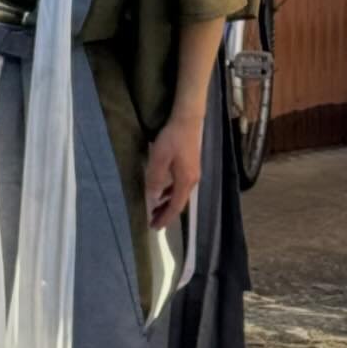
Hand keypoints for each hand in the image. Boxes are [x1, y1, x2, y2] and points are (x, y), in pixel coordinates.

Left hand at [146, 112, 202, 230]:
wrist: (188, 119)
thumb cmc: (172, 138)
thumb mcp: (159, 158)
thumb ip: (156, 179)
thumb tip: (153, 199)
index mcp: (185, 181)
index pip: (175, 207)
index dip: (165, 218)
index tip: (154, 227)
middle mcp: (192, 180)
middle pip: (179, 203)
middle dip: (166, 214)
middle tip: (153, 222)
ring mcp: (193, 173)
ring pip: (180, 195)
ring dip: (168, 204)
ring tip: (155, 209)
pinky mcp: (191, 166)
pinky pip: (180, 186)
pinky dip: (171, 193)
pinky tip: (163, 191)